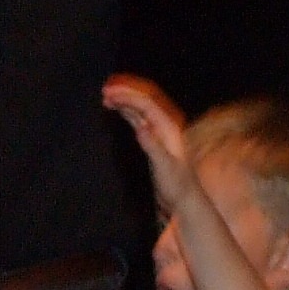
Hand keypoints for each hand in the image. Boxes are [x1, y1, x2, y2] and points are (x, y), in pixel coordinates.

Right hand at [101, 75, 198, 215]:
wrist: (184, 199)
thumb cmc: (176, 185)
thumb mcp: (164, 167)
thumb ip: (152, 146)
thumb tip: (139, 127)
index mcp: (169, 128)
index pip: (146, 104)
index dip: (128, 96)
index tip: (109, 94)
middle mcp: (165, 126)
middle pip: (144, 101)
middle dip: (125, 92)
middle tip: (104, 90)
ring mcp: (159, 132)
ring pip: (140, 109)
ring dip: (125, 100)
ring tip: (106, 96)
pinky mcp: (153, 140)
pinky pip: (139, 119)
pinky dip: (127, 112)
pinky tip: (117, 109)